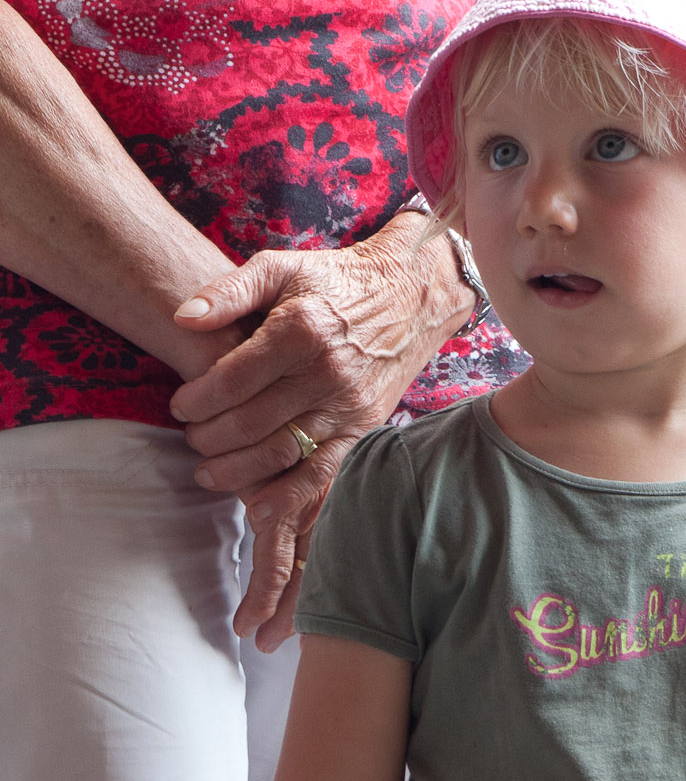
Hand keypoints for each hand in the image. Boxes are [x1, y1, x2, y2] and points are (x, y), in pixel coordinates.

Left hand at [169, 216, 471, 644]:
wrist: (411, 294)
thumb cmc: (337, 280)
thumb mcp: (281, 267)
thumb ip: (229, 290)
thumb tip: (183, 319)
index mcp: (302, 330)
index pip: (232, 379)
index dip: (197, 400)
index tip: (180, 407)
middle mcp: (328, 373)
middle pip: (253, 425)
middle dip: (210, 441)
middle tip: (191, 442)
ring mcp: (350, 408)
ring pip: (284, 458)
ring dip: (239, 476)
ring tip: (210, 475)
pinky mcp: (365, 432)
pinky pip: (324, 478)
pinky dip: (291, 502)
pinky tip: (260, 513)